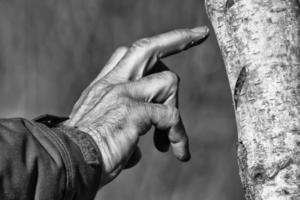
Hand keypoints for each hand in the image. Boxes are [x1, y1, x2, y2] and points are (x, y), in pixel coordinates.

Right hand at [64, 26, 208, 186]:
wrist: (65, 163)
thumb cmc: (82, 153)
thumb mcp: (100, 130)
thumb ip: (121, 132)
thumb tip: (137, 150)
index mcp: (104, 85)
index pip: (129, 54)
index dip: (154, 46)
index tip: (176, 40)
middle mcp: (112, 83)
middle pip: (147, 47)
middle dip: (177, 38)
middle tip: (198, 34)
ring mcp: (122, 95)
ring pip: (169, 80)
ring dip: (176, 109)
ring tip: (168, 139)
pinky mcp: (132, 113)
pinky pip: (170, 116)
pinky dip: (178, 136)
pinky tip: (177, 152)